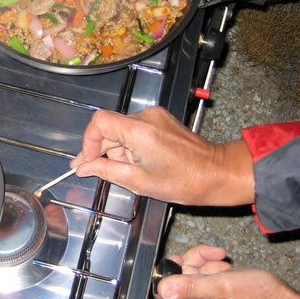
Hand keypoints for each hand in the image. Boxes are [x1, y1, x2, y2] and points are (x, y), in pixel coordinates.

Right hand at [69, 107, 254, 205]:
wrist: (215, 174)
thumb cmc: (185, 181)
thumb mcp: (139, 182)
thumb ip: (106, 171)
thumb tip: (84, 167)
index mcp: (140, 132)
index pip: (99, 122)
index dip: (88, 141)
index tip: (88, 159)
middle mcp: (147, 117)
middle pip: (109, 127)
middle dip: (100, 150)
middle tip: (91, 169)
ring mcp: (155, 116)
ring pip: (120, 129)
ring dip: (116, 149)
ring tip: (128, 170)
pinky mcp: (160, 119)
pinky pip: (134, 128)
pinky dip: (129, 144)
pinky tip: (136, 162)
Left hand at [156, 245, 299, 298]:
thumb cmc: (256, 296)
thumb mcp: (220, 287)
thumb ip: (190, 287)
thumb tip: (162, 288)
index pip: (164, 291)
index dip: (167, 273)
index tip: (178, 259)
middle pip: (181, 275)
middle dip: (195, 259)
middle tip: (214, 255)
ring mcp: (210, 295)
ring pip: (196, 270)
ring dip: (209, 261)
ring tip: (225, 262)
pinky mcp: (221, 289)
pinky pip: (210, 272)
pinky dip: (218, 265)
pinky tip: (229, 266)